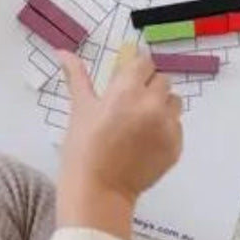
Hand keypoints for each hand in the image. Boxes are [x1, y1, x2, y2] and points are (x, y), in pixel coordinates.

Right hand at [56, 49, 182, 239]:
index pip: (145, 62)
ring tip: (141, 119)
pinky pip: (177, 126)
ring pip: (174, 102)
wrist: (100, 189)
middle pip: (163, 80)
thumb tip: (62, 51)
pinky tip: (145, 139)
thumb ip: (76, 75)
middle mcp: (152, 104)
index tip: (127, 77)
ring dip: (161, 104)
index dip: (136, 67)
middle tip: (131, 100)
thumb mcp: (80, 106)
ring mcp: (168, 127)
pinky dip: (165, 127)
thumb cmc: (84, 143)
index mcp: (127, 90)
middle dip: (149, 85)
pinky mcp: (176, 147)